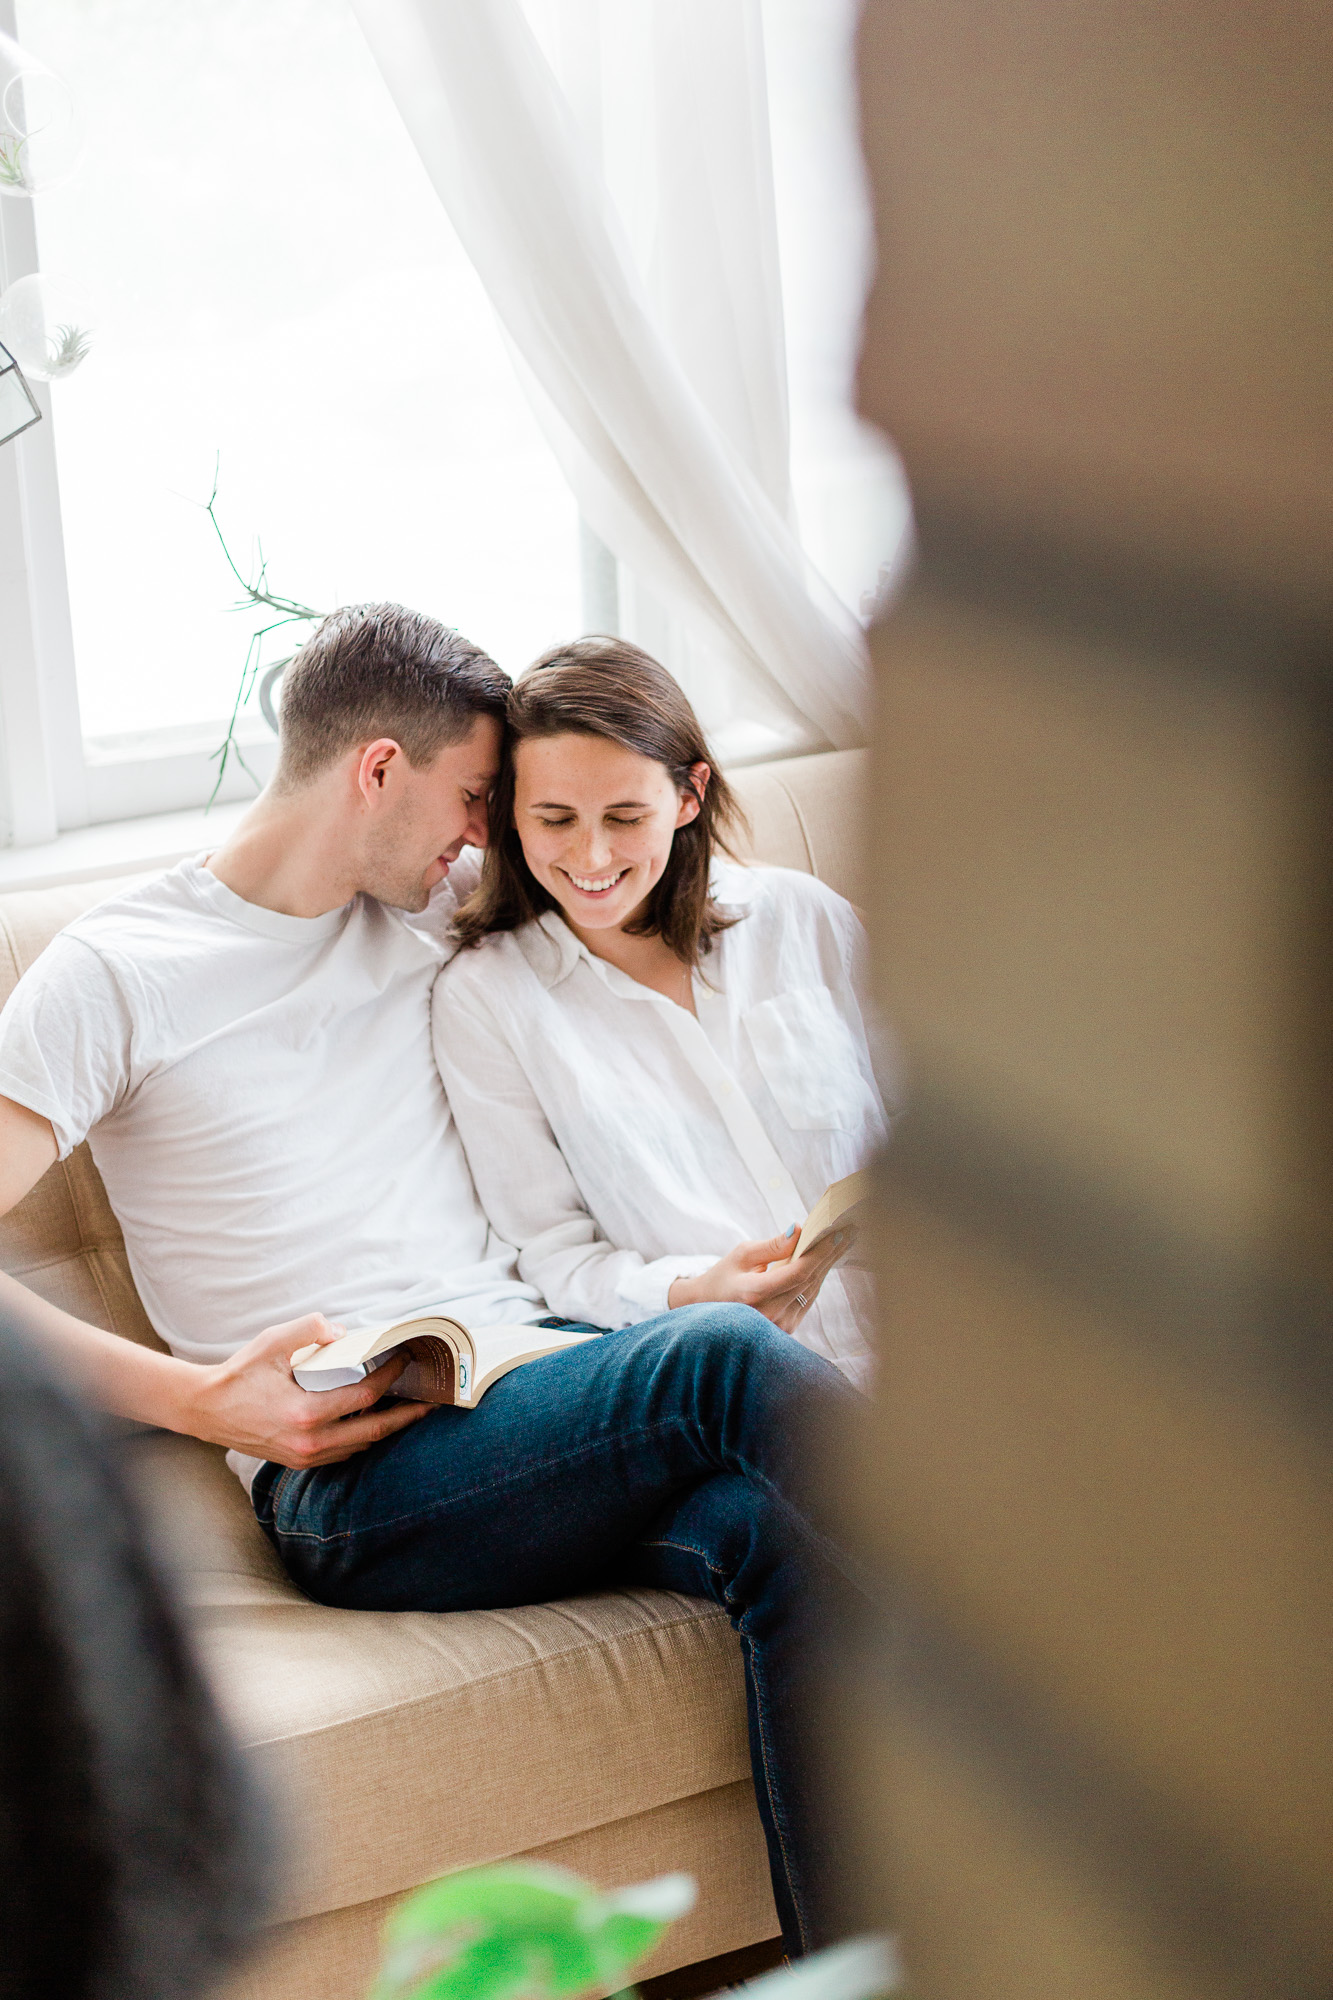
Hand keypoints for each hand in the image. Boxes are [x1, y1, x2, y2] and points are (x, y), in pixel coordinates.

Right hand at [178, 1314, 432, 1469]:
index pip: (365, 1397)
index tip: (405, 1360)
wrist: (205, 1409)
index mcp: (305, 1413)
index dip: (390, 1378)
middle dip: (406, 1415)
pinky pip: (344, 1452)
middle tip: (430, 1401)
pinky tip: (375, 1421)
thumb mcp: (272, 1341)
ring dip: (387, 1427)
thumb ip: (310, 1328)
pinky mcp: (300, 1461)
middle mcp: (310, 1442)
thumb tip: (344, 1332)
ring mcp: (305, 1456)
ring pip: (361, 1445)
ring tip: (408, 1409)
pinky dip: (364, 1436)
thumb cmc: (239, 1374)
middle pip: (375, 1430)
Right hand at [668, 1225, 847, 1332]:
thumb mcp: (741, 1255)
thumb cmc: (723, 1278)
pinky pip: (808, 1297)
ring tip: (845, 1240)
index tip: (837, 1233)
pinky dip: (819, 1277)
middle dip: (830, 1254)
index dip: (819, 1253)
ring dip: (829, 1265)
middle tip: (849, 1230)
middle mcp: (769, 1314)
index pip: (797, 1273)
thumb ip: (772, 1246)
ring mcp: (779, 1324)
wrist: (709, 1310)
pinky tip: (830, 1260)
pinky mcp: (787, 1327)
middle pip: (809, 1280)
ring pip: (812, 1289)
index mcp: (754, 1294)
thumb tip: (798, 1231)